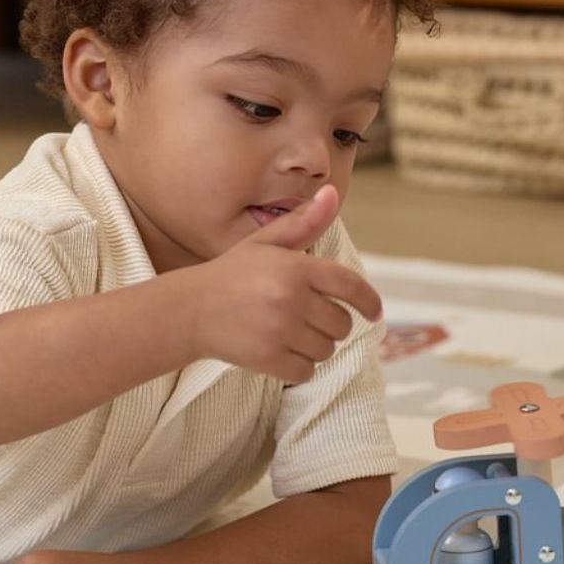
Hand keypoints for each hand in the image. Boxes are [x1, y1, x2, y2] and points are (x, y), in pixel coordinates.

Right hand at [192, 185, 381, 382]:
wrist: (189, 310)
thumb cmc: (231, 274)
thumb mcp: (265, 242)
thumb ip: (303, 223)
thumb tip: (331, 193)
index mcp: (295, 268)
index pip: (349, 286)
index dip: (368, 301)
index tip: (374, 313)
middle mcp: (291, 299)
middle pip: (340, 324)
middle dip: (329, 324)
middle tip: (305, 319)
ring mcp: (280, 331)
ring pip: (325, 350)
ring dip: (314, 346)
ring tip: (290, 334)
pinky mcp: (268, 359)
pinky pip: (306, 371)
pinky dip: (299, 367)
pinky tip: (281, 352)